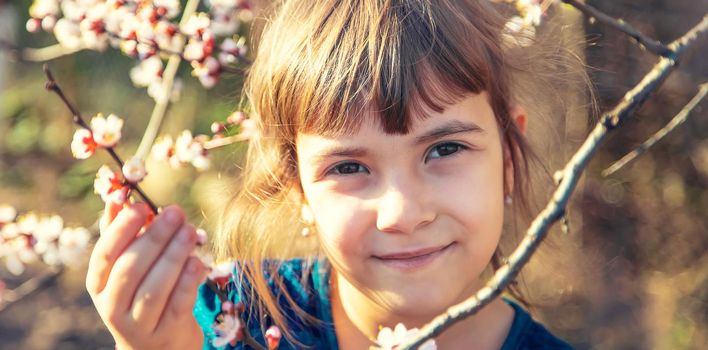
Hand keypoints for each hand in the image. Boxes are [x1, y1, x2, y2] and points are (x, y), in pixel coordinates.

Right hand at [86, 202, 207, 349]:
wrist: (158, 346)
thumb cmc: (143, 292)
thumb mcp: (128, 265)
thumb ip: (123, 232)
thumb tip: (119, 194)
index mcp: (98, 284)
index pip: (104, 255)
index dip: (121, 229)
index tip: (141, 206)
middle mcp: (112, 306)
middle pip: (130, 269)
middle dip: (155, 238)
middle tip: (175, 213)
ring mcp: (138, 324)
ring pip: (154, 289)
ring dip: (174, 256)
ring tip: (190, 232)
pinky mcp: (166, 333)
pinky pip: (177, 305)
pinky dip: (187, 282)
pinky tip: (198, 262)